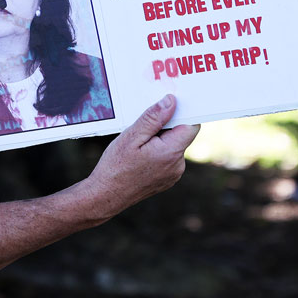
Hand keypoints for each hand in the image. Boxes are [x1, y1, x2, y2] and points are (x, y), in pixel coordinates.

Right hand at [82, 95, 198, 222]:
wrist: (107, 196)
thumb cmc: (116, 165)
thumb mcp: (132, 136)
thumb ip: (153, 118)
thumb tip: (171, 101)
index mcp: (171, 152)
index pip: (191, 125)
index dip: (181, 113)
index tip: (167, 105)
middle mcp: (178, 165)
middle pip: (181, 135)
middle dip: (165, 126)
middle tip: (142, 126)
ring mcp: (174, 175)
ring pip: (173, 146)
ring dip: (160, 139)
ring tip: (137, 144)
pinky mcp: (167, 180)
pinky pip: (168, 158)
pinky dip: (157, 151)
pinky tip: (139, 155)